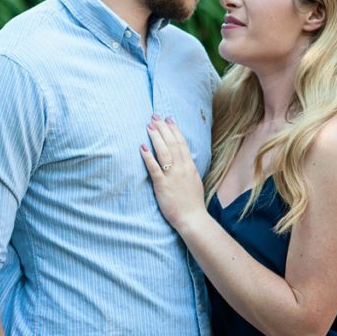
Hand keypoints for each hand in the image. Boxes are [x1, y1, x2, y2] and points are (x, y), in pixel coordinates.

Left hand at [140, 115, 206, 230]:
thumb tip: (184, 158)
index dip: (174, 129)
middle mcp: (182, 168)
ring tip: (149, 126)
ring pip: (164, 152)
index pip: (182, 143)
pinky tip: (142, 147)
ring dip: (156, 137)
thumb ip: (188, 168)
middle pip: (172, 143)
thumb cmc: (192, 202)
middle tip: (155, 117)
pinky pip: (154, 168)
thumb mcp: (194, 180)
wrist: (192, 218)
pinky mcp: (162, 185)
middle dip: (163, 128)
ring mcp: (172, 176)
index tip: (168, 119)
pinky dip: (148, 156)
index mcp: (189, 166)